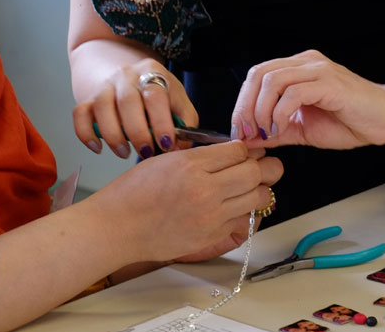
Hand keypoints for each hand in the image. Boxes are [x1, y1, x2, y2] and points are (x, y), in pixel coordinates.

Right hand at [72, 59, 198, 158]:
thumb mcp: (178, 103)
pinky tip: (98, 148)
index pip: (155, 94)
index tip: (166, 144)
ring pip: (101, 107)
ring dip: (113, 135)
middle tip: (147, 152)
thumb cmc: (157, 97)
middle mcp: (126, 75)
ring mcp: (105, 86)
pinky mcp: (88, 99)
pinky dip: (85, 133)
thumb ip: (184, 125)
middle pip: (127, 101)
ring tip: (124, 152)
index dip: (160, 121)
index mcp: (152, 72)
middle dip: (137, 133)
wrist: (128, 78)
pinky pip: (80, 114)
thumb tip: (177, 149)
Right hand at [85, 142, 281, 263]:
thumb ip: (199, 155)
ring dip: (259, 189)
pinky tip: (233, 206)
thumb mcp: (165, 159)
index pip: (239, 150)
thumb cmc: (133, 192)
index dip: (249, 149)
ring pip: (258, 197)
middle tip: (266, 166)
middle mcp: (205, 189)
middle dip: (266, 167)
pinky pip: (243, 220)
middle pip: (256, 172)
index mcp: (191, 164)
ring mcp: (210, 215)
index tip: (251, 150)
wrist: (118, 226)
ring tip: (251, 186)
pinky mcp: (211, 236)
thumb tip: (230, 152)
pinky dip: (243, 211)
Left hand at [230, 50, 384, 149]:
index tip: (239, 131)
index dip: (241, 103)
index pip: (256, 76)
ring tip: (266, 132)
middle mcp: (305, 63)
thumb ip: (275, 131)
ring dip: (261, 110)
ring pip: (272, 79)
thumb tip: (248, 139)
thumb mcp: (302, 129)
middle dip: (245, 106)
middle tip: (246, 132)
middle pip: (258, 74)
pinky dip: (280, 113)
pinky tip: (281, 128)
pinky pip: (293, 93)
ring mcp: (317, 70)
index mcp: (297, 69)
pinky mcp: (329, 83)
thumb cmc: (350, 121)